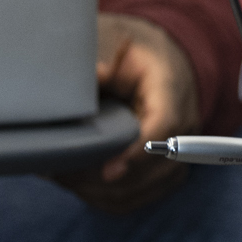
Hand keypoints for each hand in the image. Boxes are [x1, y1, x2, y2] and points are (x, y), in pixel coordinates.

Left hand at [58, 13, 198, 212]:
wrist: (160, 66)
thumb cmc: (133, 55)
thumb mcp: (117, 43)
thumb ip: (103, 58)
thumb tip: (94, 77)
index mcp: (171, 88)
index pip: (167, 126)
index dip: (140, 152)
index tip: (109, 170)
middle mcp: (183, 126)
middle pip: (151, 168)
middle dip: (102, 177)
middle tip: (58, 170)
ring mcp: (177, 154)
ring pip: (140, 189)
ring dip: (97, 190)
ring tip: (59, 175)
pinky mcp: (164, 175)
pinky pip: (134, 198)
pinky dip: (102, 198)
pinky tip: (74, 184)